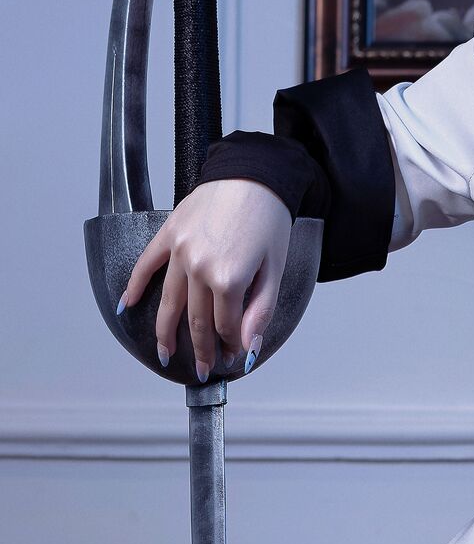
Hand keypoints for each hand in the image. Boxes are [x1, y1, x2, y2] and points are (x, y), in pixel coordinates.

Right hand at [118, 179, 292, 379]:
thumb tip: (247, 347)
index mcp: (228, 278)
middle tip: (204, 368)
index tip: (234, 356)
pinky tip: (128, 307)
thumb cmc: (269, 219)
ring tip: (166, 354)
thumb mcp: (275, 270)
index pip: (225, 325)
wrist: (253, 175)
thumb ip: (260, 312)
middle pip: (196, 320)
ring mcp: (180, 251)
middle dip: (202, 348)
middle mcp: (198, 267)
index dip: (231, 345)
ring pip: (169, 302)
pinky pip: (146, 266)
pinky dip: (134, 287)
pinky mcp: (169, 234)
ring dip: (166, 332)